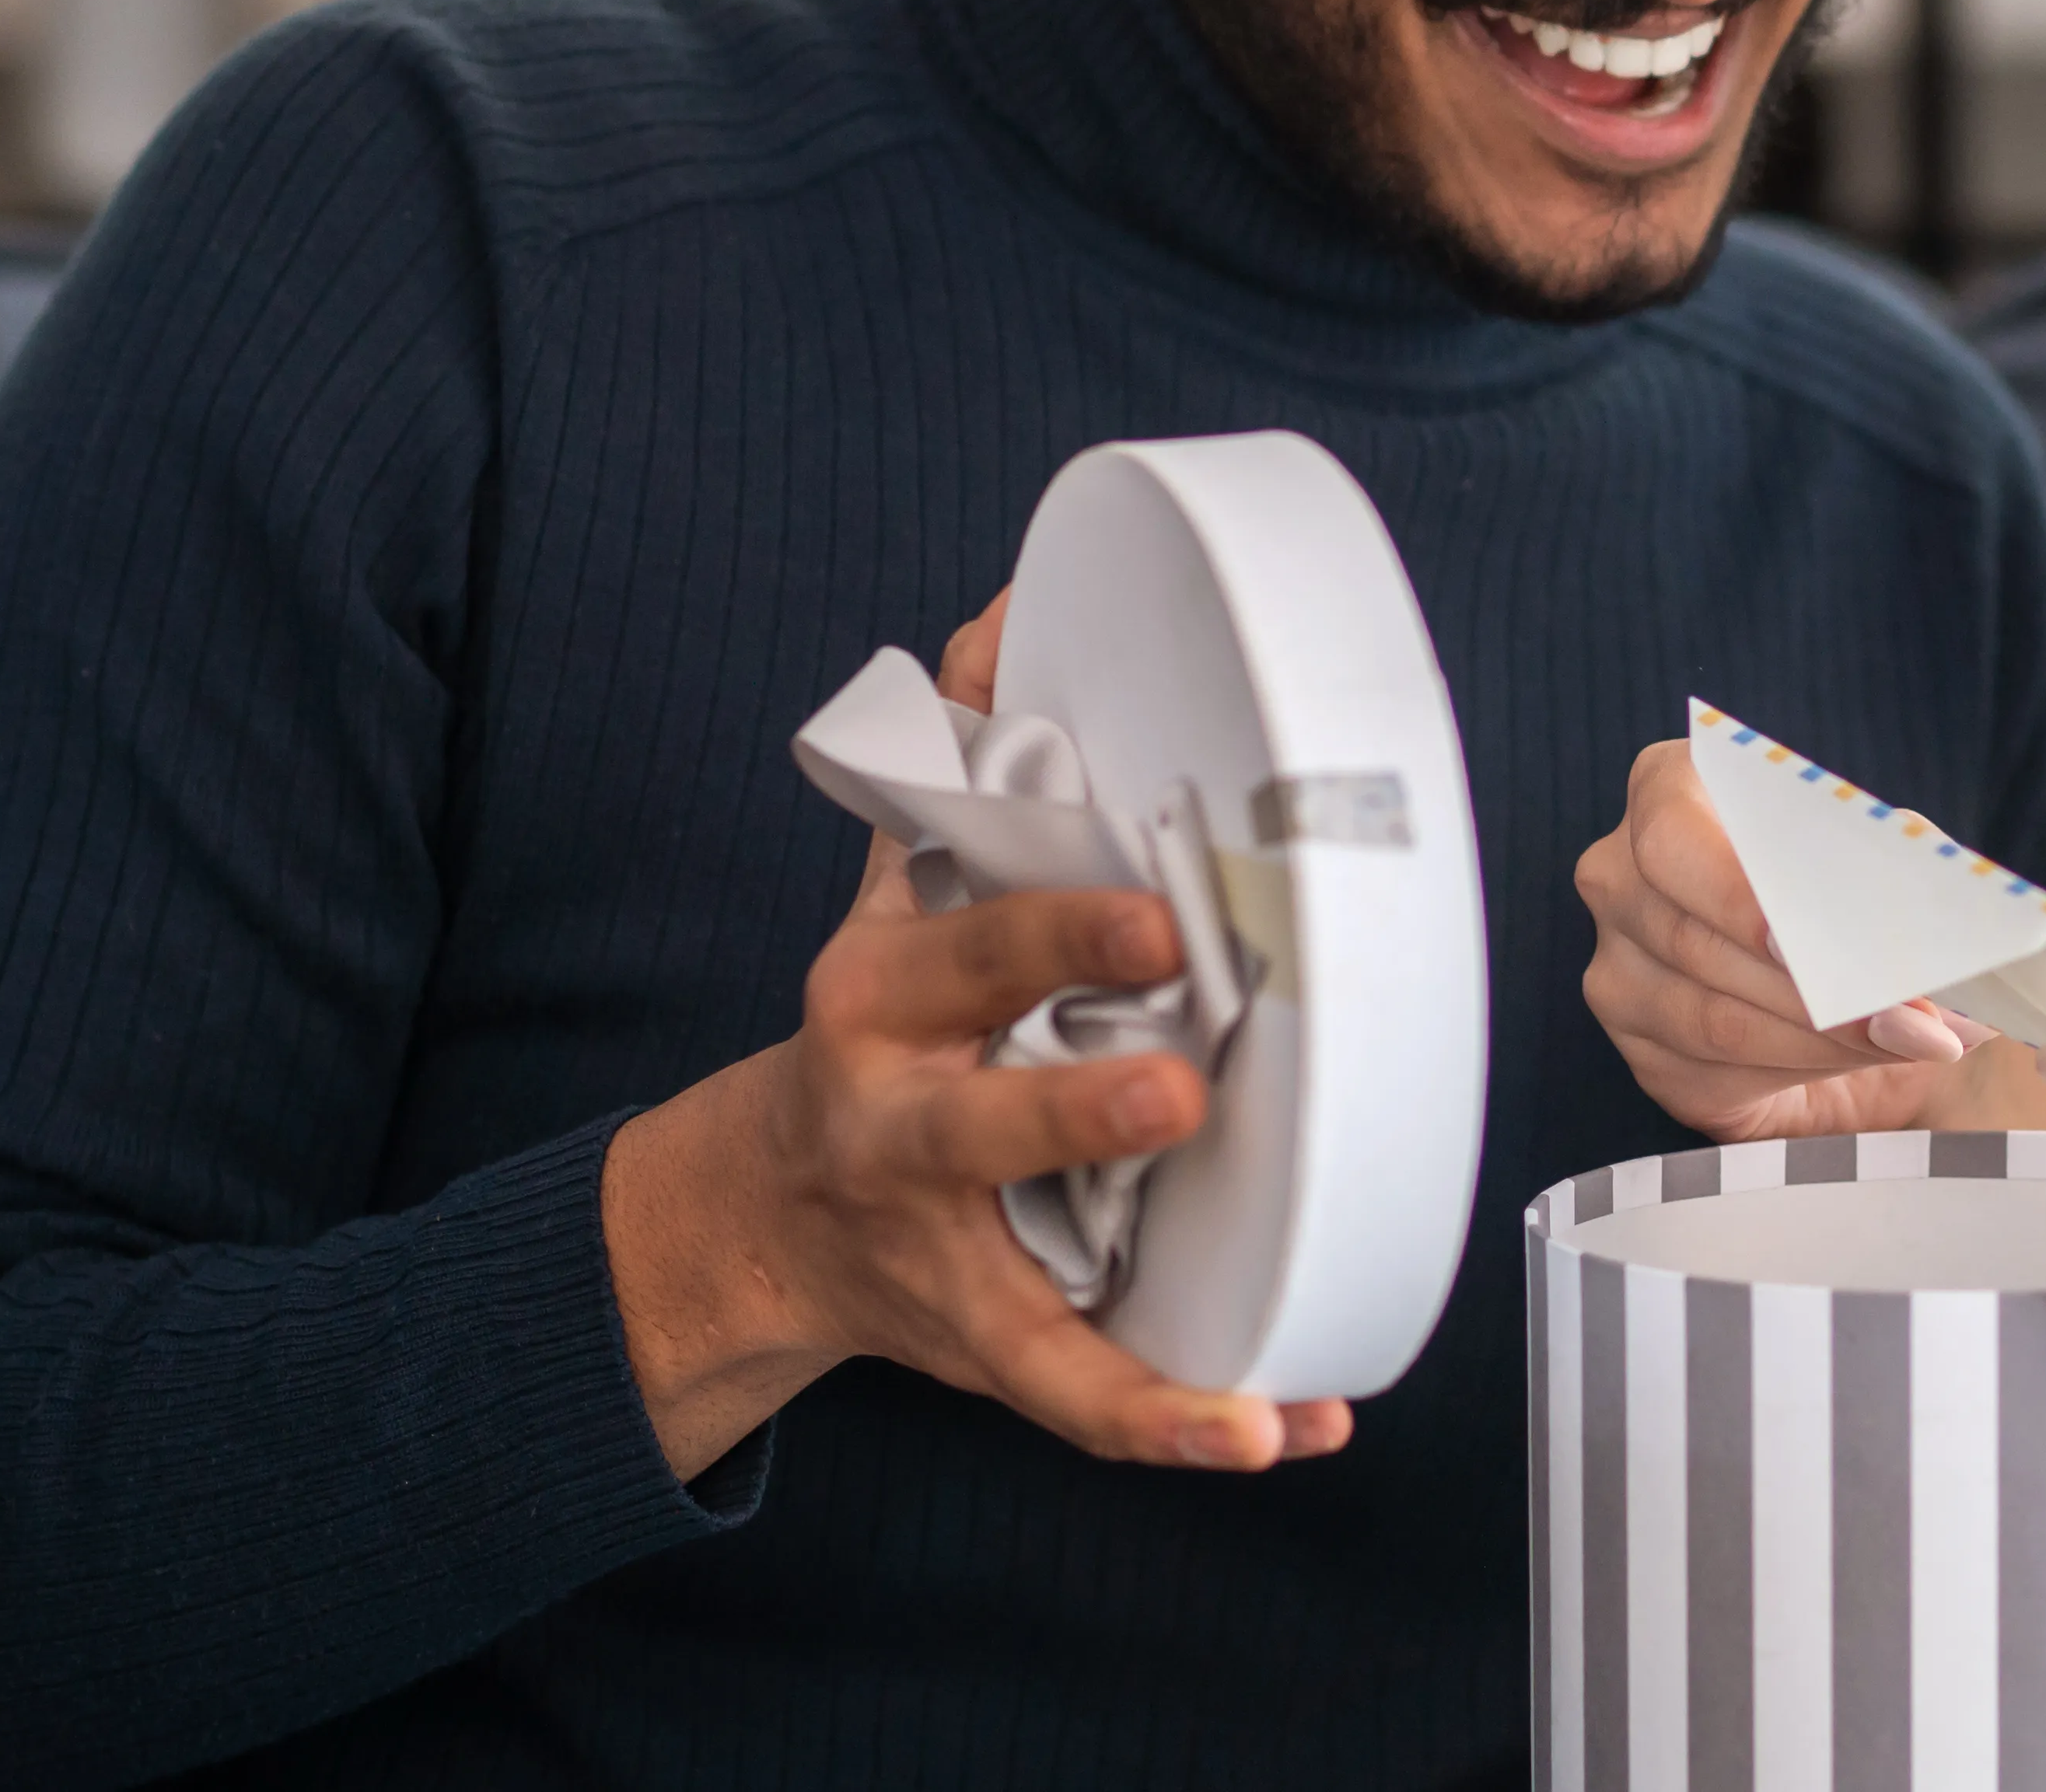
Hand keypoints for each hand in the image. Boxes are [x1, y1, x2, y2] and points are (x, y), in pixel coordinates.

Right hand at [600, 582, 1351, 1481]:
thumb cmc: (879, 1032)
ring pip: (1029, 1306)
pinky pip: (1080, 1400)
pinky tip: (1283, 1427)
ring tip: (1254, 1381)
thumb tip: (1004, 617)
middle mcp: (894, 1127)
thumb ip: (954, 762)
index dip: (1055, 931)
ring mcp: (938, 1248)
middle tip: (1176, 1087)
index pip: (966, 951)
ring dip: (1141, 1347)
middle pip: (977, 1122)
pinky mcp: (982, 1342)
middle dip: (1072, 1109)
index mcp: (883, 999)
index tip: (1151, 916)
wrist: (762, 1211)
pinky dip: (1181, 1423)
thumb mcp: (891, 897)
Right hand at [1576, 734, 1979, 1142]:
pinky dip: (1807, 1070)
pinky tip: (1864, 1058)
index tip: (1798, 939)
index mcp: (1668, 793)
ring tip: (1911, 1036)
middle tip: (1907, 1010)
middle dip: (1813, 985)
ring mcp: (1620, 973)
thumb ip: (1898, 854)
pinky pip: (1718, 1074)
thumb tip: (1924, 883)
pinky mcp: (1647, 1057)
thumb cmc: (1858, 898)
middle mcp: (1621, 878)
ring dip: (1825, 1036)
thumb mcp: (1888, 854)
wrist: (1854, 990)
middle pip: (1693, 940)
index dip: (1732, 893)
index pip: (1669, 834)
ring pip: (1713, 1019)